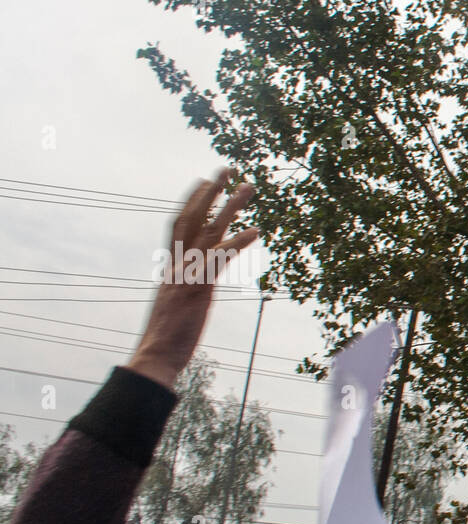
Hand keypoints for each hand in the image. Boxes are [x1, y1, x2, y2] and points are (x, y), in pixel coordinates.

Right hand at [127, 168, 257, 389]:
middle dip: (211, 192)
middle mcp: (177, 264)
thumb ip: (185, 287)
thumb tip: (192, 284)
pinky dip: (237, 243)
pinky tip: (256, 231)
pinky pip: (219, 260)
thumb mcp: (176, 304)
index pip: (178, 224)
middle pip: (193, 217)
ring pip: (209, 231)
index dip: (191, 201)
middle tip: (228, 168)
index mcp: (171, 267)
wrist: (156, 356)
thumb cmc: (167, 336)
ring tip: (248, 187)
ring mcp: (187, 274)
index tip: (204, 181)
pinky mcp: (198, 289)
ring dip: (230, 206)